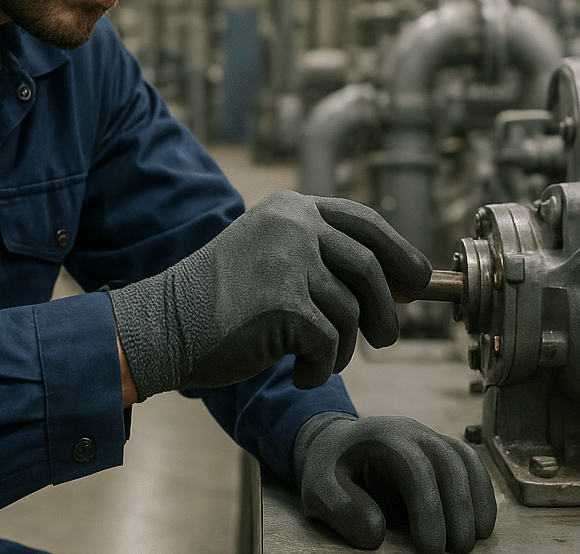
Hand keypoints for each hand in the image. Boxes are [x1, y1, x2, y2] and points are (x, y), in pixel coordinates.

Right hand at [109, 191, 430, 398]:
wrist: (162, 326)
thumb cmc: (220, 302)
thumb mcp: (272, 258)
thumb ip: (326, 260)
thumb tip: (405, 283)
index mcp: (291, 207)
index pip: (364, 221)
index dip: (399, 251)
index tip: (418, 279)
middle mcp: (293, 225)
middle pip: (370, 267)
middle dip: (385, 309)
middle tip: (386, 337)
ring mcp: (288, 262)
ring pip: (351, 312)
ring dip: (342, 347)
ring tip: (315, 359)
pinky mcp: (284, 304)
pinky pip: (330, 343)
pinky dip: (320, 367)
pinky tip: (296, 372)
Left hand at [294, 413, 497, 553]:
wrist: (336, 445)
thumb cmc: (329, 470)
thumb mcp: (318, 490)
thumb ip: (341, 509)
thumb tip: (375, 535)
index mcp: (381, 437)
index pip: (415, 469)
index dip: (428, 509)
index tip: (430, 550)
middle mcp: (411, 432)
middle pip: (447, 462)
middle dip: (458, 508)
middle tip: (457, 551)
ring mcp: (429, 438)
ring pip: (464, 460)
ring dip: (476, 499)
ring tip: (477, 538)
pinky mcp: (440, 450)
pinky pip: (469, 463)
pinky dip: (481, 491)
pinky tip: (482, 521)